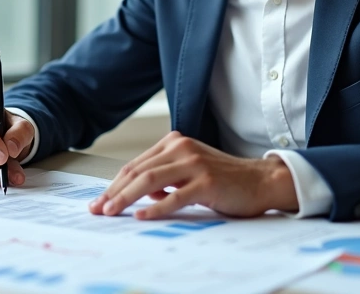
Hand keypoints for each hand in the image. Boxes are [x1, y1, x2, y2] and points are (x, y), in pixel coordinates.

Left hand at [89, 131, 296, 218]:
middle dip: (113, 192)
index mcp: (174, 143)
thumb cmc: (224, 180)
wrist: (261, 181)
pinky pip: (174, 196)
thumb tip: (141, 193)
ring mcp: (194, 163)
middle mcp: (181, 148)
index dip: (114, 184)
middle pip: (137, 171)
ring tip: (112, 211)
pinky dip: (155, 207)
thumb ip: (165, 178)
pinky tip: (142, 216)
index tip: (99, 201)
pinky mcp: (206, 181)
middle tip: (98, 209)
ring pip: (149, 180)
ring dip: (126, 198)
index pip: (135, 165)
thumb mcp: (189, 173)